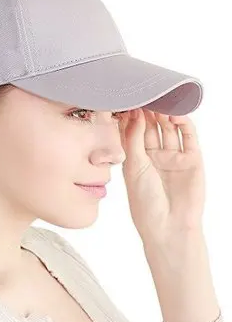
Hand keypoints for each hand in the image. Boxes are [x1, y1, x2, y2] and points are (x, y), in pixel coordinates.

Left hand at [117, 107, 205, 244]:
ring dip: (165, 115)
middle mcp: (154, 155)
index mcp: (136, 158)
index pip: (133, 131)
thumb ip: (134, 139)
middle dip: (148, 112)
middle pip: (151, 127)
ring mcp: (173, 156)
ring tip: (160, 102)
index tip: (128, 100)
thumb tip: (135, 114)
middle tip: (146, 95)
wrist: (169, 226)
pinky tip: (176, 115)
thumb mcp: (133, 166)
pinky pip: (188, 137)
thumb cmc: (145, 201)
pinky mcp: (192, 159)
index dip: (131, 116)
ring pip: (169, 129)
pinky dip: (183, 125)